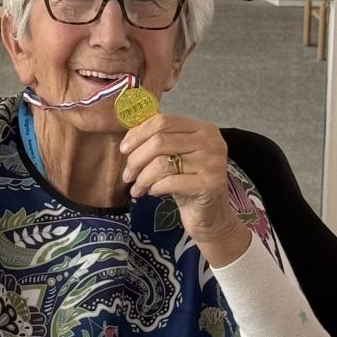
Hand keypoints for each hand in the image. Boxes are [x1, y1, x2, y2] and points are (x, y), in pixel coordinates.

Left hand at [119, 113, 250, 266]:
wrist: (210, 215)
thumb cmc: (188, 182)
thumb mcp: (176, 156)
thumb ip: (159, 141)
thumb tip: (128, 138)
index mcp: (203, 128)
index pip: (163, 121)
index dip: (138, 134)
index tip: (123, 149)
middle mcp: (211, 141)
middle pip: (160, 141)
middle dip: (136, 159)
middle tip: (127, 175)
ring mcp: (212, 162)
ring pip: (162, 163)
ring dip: (142, 177)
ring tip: (136, 188)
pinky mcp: (210, 184)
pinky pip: (170, 182)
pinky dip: (154, 188)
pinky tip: (151, 193)